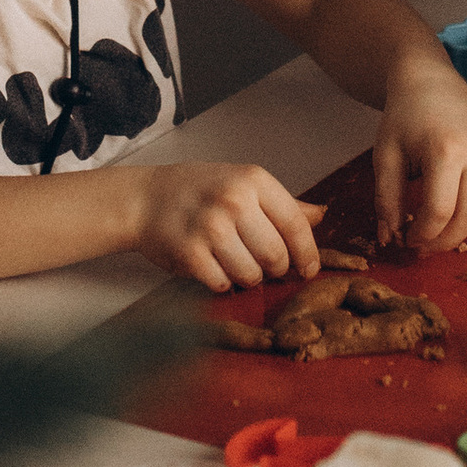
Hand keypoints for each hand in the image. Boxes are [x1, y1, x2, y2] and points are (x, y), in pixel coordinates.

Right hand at [130, 159, 322, 290]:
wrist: (144, 199)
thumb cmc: (199, 191)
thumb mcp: (243, 184)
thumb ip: (283, 203)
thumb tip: (322, 215)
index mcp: (253, 180)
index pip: (295, 225)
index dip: (307, 253)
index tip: (308, 269)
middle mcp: (233, 201)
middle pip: (276, 257)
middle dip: (274, 269)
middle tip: (262, 265)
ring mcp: (211, 228)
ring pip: (252, 276)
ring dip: (247, 277)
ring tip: (232, 261)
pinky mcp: (191, 255)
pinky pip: (223, 285)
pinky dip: (221, 283)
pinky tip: (211, 266)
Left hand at [372, 79, 466, 254]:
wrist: (434, 86)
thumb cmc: (406, 119)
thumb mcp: (385, 157)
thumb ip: (386, 200)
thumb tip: (389, 239)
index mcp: (447, 149)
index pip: (439, 211)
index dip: (422, 235)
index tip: (407, 240)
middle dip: (442, 242)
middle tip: (421, 245)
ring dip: (457, 231)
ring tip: (434, 227)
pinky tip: (451, 206)